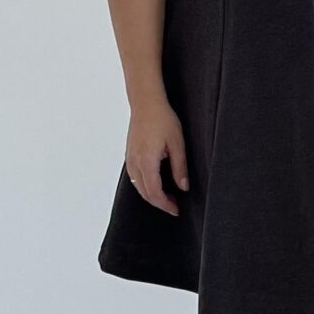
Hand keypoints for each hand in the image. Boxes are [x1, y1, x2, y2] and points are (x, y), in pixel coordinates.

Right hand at [125, 97, 188, 215]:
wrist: (146, 103)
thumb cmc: (162, 119)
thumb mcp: (177, 143)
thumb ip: (180, 167)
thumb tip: (183, 187)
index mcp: (147, 161)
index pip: (155, 193)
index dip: (165, 204)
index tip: (176, 209)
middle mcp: (135, 163)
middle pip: (145, 193)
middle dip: (160, 203)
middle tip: (175, 206)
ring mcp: (130, 159)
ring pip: (138, 186)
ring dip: (152, 195)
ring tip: (168, 196)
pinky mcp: (130, 155)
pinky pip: (135, 177)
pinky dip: (145, 186)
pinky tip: (157, 183)